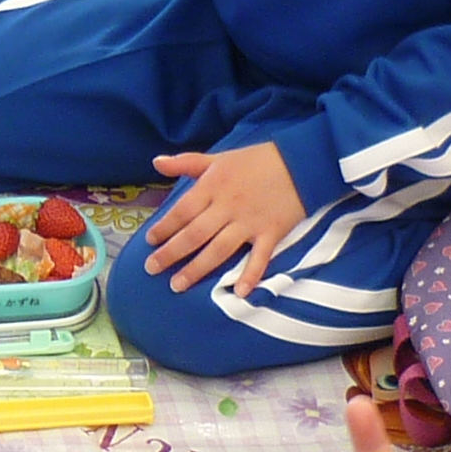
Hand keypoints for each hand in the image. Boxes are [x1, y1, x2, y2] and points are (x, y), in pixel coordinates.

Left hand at [142, 139, 305, 294]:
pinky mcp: (271, 233)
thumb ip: (186, 163)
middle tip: (152, 269)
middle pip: (195, 234)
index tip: (149, 241)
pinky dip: (250, 275)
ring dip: (197, 269)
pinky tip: (239, 293)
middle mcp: (228, 206)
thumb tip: (156, 162)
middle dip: (171, 253)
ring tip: (177, 285)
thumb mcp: (219, 157)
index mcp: (213, 186)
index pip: (182, 211)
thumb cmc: (258, 159)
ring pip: (218, 250)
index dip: (164, 227)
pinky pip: (259, 258)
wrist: (301, 161)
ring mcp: (250, 222)